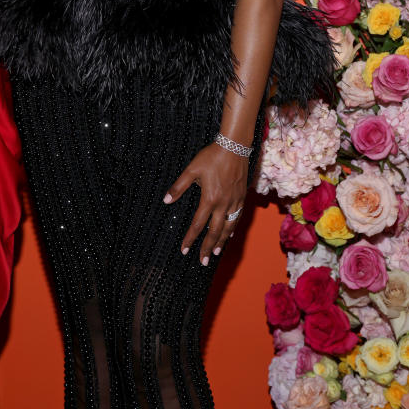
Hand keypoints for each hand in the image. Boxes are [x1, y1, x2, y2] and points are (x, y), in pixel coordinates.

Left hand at [163, 143, 248, 262]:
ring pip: (228, 228)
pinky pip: (237, 218)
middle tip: (203, 261)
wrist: (235, 147)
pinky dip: (232, 229)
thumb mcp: (192, 170)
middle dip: (208, 248)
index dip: (190, 239)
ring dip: (221, 242)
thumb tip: (166, 200)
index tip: (184, 250)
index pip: (198, 225)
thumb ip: (179, 187)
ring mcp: (234, 202)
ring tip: (216, 253)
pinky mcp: (242, 198)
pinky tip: (229, 235)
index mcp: (209, 199)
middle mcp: (223, 204)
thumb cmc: (211, 156)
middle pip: (215, 232)